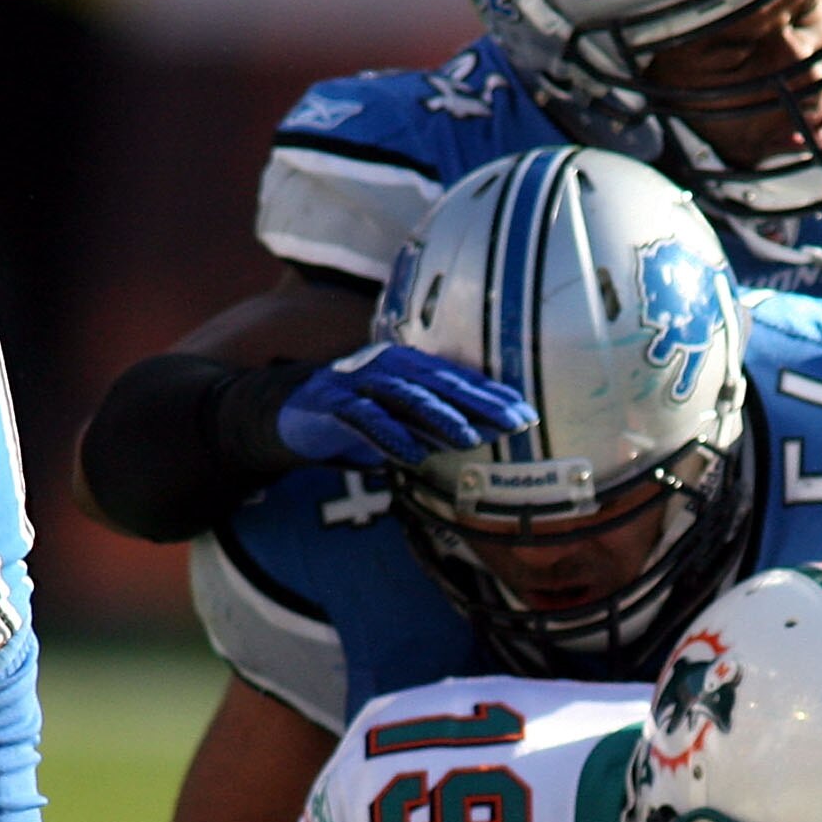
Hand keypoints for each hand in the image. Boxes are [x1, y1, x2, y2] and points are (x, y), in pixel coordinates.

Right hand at [272, 346, 533, 470]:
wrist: (293, 413)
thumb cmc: (362, 416)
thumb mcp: (404, 419)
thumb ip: (439, 424)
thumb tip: (487, 433)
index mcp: (411, 365)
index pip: (459, 379)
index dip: (493, 395)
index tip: (527, 414)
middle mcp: (388, 365)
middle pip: (440, 384)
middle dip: (480, 404)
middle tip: (514, 423)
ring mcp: (358, 381)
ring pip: (406, 397)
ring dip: (440, 418)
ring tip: (469, 439)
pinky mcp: (331, 403)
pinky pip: (363, 418)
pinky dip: (388, 436)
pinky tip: (410, 456)